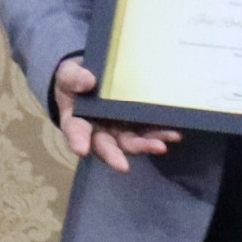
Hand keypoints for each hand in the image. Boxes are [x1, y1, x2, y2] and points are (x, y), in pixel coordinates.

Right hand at [53, 56, 177, 174]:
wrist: (93, 77)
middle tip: (122, 166)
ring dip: (144, 146)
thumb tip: (88, 81)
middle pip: (105, 146)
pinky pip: (148, 132)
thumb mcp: (68, 74)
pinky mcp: (137, 125)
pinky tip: (174, 134)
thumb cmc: (74, 80)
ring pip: (130, 143)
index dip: (78, 141)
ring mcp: (119, 130)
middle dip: (114, 156)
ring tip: (160, 147)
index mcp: (77, 120)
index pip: (75, 131)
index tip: (81, 150)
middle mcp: (99, 131)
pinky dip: (160, 135)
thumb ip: (74, 77)